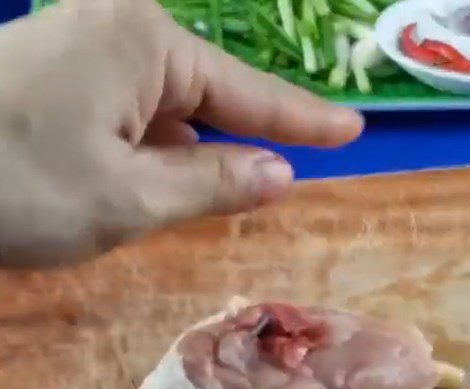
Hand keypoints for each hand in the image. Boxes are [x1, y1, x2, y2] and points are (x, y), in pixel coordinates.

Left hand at [0, 0, 363, 265]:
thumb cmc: (16, 188)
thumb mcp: (130, 199)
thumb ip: (215, 184)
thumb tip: (280, 176)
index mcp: (145, 42)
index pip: (249, 94)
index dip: (304, 123)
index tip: (355, 131)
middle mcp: (119, 26)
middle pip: (209, 97)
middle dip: (235, 146)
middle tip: (268, 187)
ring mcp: (84, 43)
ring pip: (169, 111)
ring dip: (185, 158)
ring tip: (173, 202)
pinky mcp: (59, 70)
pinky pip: (132, 112)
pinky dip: (149, 153)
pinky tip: (139, 186)